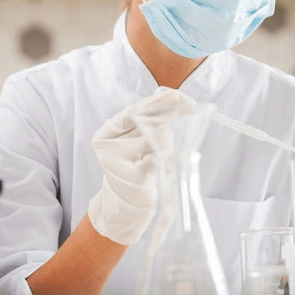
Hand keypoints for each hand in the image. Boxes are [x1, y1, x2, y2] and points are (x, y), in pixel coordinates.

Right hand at [87, 87, 195, 244]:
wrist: (127, 199)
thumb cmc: (135, 164)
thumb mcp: (136, 141)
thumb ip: (147, 122)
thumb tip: (175, 101)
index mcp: (105, 133)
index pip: (131, 112)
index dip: (155, 103)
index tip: (177, 94)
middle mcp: (106, 146)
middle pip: (144, 124)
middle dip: (168, 119)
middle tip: (189, 107)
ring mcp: (116, 162)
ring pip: (154, 140)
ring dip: (166, 144)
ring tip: (159, 154)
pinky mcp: (132, 177)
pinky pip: (156, 159)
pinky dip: (164, 157)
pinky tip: (163, 160)